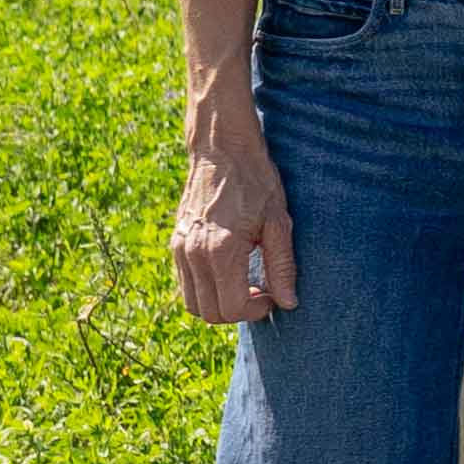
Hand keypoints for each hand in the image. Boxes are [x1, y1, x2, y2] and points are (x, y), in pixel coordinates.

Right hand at [171, 133, 297, 329]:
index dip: (255, 311)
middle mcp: (193, 254)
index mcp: (221, 250)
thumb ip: (282, 266)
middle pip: (209, 313)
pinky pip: (186, 284)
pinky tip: (231, 272)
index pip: (231, 307)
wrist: (222, 150)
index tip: (272, 298)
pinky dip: (207, 290)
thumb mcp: (279, 222)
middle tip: (262, 294)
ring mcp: (179, 249)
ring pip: (193, 303)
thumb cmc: (256, 182)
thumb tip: (288, 303)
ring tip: (247, 284)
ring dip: (220, 303)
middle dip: (238, 312)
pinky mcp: (175, 243)